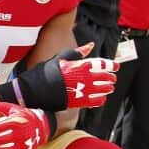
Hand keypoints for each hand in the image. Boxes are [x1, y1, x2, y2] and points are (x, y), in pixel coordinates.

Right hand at [0, 43, 116, 110]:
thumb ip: (76, 53)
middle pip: (104, 77)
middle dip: (110, 78)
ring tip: (108, 88)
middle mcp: (82, 78)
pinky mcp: (77, 102)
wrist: (33, 90)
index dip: (111, 65)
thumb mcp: (59, 59)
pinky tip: (100, 98)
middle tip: (112, 78)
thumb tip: (90, 45)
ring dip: (107, 88)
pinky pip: (94, 101)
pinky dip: (99, 99)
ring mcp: (80, 91)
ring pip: (102, 90)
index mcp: (79, 66)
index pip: (101, 64)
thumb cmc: (44, 73)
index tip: (116, 66)